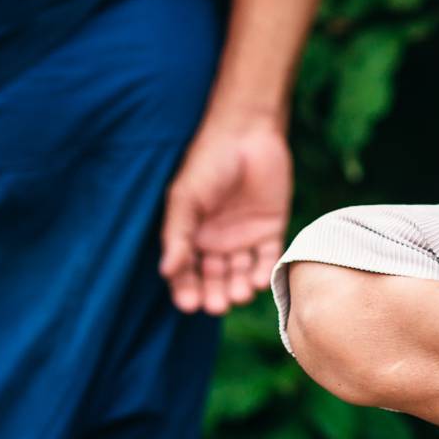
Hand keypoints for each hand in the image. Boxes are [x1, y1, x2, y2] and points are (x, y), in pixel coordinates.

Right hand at [159, 114, 290, 313]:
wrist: (247, 134)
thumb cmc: (208, 163)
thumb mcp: (186, 198)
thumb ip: (177, 235)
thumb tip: (166, 271)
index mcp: (191, 235)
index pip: (186, 272)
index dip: (186, 289)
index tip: (189, 304)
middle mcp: (216, 241)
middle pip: (214, 279)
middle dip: (215, 294)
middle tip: (217, 305)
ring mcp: (244, 236)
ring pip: (241, 273)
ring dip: (239, 287)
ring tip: (239, 294)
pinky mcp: (271, 228)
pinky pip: (268, 258)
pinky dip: (265, 271)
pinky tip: (260, 280)